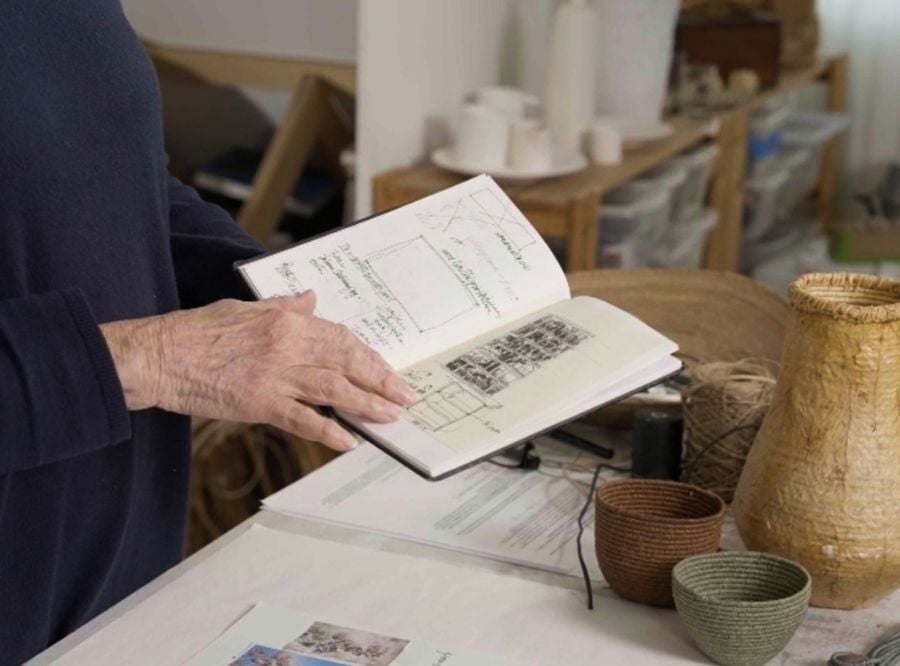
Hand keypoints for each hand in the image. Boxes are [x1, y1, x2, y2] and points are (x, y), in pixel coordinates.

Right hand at [100, 291, 414, 450]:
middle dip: (381, 381)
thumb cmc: (197, 331)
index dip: (370, 357)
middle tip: (405, 397)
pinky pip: (304, 419)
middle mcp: (288, 344)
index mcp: (286, 319)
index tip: (388, 371)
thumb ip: (283, 306)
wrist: (160, 355)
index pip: (341, 338)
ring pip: (334, 389)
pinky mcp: (260, 403)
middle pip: (347, 363)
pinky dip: (331, 431)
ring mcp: (276, 375)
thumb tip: (310, 299)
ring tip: (391, 417)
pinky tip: (351, 441)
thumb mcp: (245, 308)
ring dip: (367, 405)